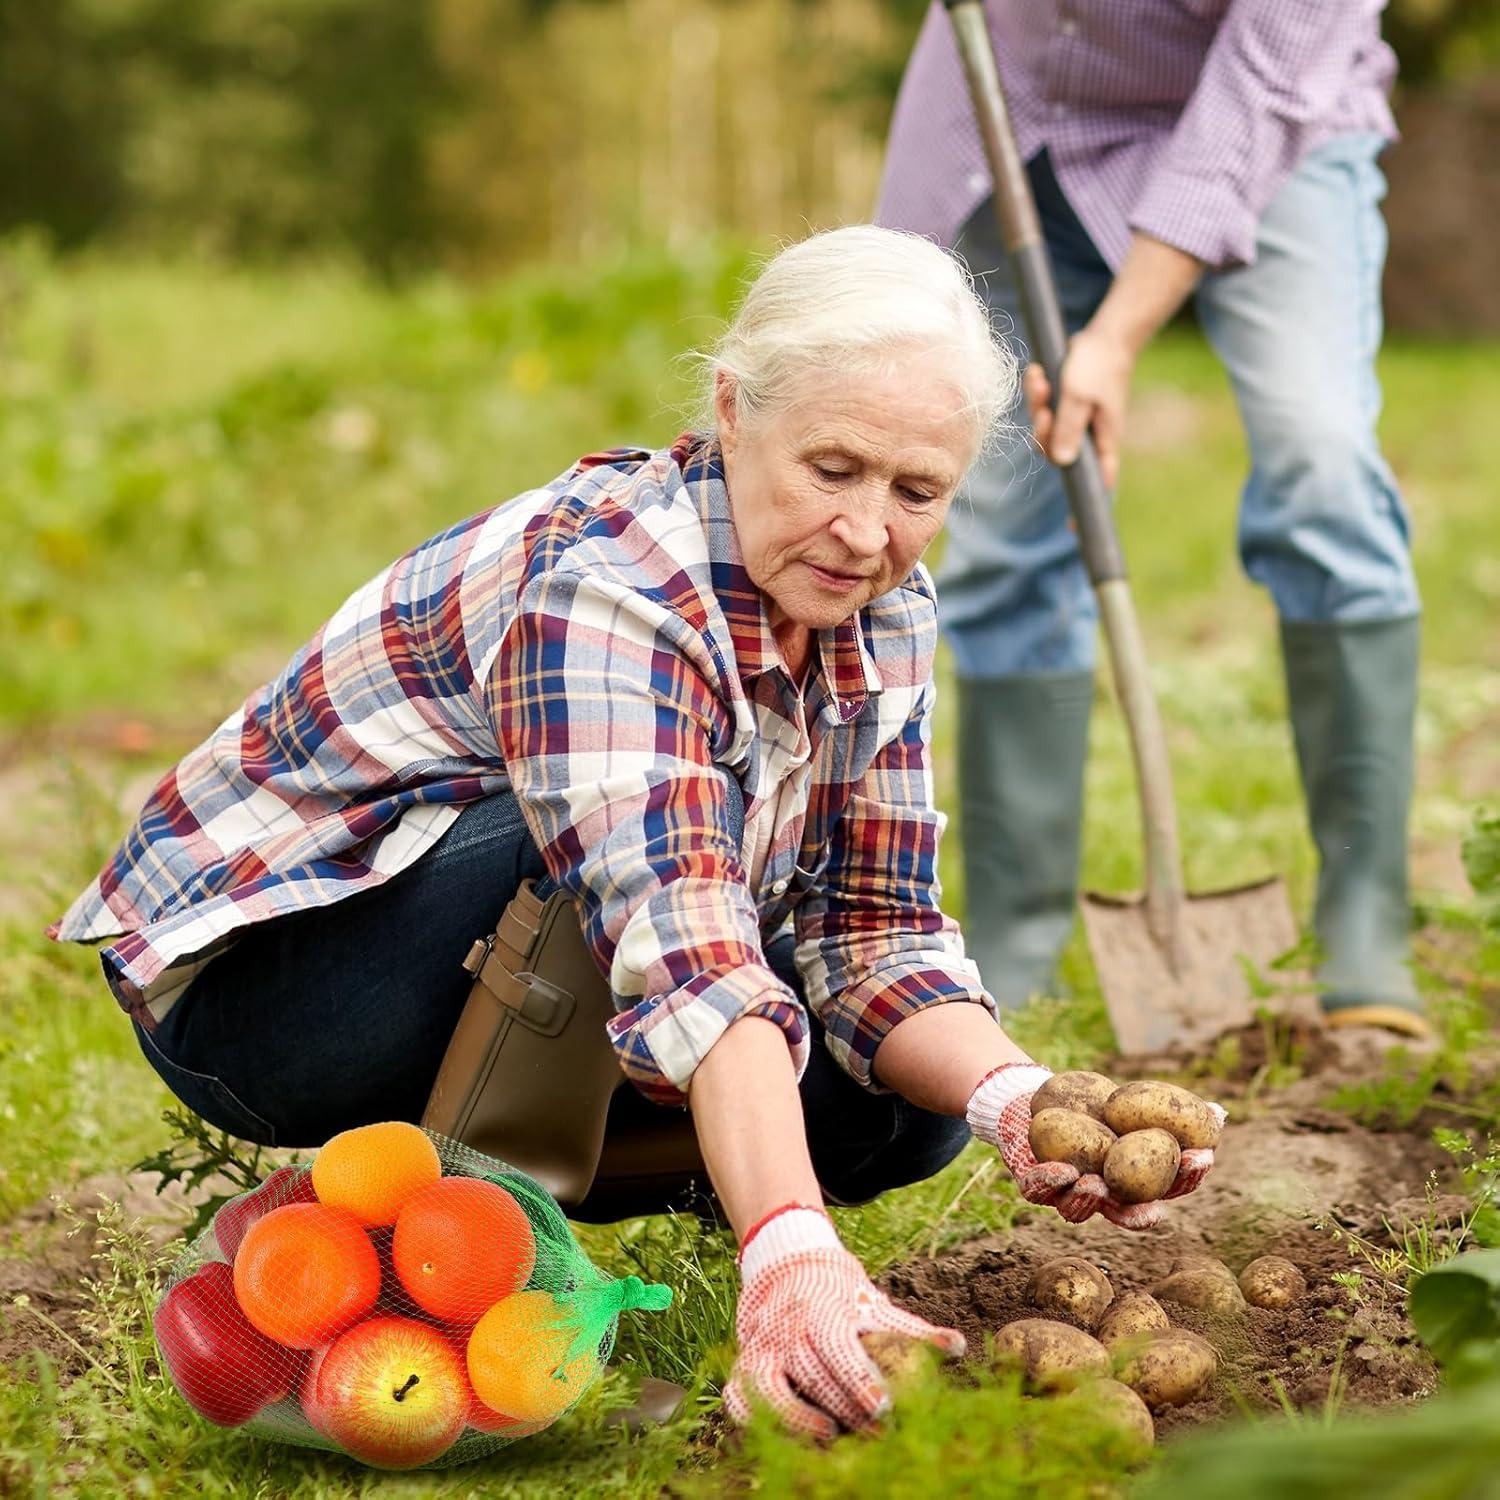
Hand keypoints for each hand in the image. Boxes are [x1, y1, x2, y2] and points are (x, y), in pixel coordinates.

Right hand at [723, 1207, 964, 1438]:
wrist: (786, 1261)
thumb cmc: (839, 1291)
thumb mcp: (874, 1304)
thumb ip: (913, 1331)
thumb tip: (959, 1348)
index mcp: (823, 1309)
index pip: (837, 1346)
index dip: (857, 1378)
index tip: (883, 1406)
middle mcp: (788, 1327)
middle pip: (810, 1371)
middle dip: (843, 1405)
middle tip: (876, 1433)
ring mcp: (762, 1346)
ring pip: (767, 1385)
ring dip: (795, 1416)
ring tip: (829, 1435)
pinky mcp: (745, 1362)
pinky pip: (738, 1395)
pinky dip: (754, 1416)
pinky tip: (786, 1434)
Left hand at [966, 1064, 1224, 1229]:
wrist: (1040, 1102)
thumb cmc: (1095, 1109)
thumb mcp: (1132, 1105)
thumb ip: (1168, 1112)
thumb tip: (1218, 1111)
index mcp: (1133, 1181)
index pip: (1169, 1187)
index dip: (1187, 1177)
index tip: (1201, 1158)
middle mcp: (1103, 1196)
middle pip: (1125, 1213)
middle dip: (1140, 1214)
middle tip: (1153, 1207)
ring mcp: (1067, 1193)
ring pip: (1078, 1210)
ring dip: (1089, 1201)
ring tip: (1096, 1186)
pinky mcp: (1035, 1184)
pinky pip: (1039, 1190)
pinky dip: (1049, 1182)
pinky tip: (1060, 1169)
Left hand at [1023, 323, 1136, 491]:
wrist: (1103, 336)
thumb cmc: (1098, 365)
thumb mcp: (1080, 397)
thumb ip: (1068, 428)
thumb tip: (1061, 462)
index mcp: (1102, 442)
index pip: (1097, 483)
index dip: (1086, 505)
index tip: (1073, 530)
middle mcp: (1089, 437)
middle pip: (1056, 454)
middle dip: (1042, 431)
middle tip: (1043, 406)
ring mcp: (1075, 422)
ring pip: (1044, 430)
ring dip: (1037, 407)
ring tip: (1039, 380)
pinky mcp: (1063, 407)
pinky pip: (1042, 410)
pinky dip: (1037, 395)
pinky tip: (1036, 374)